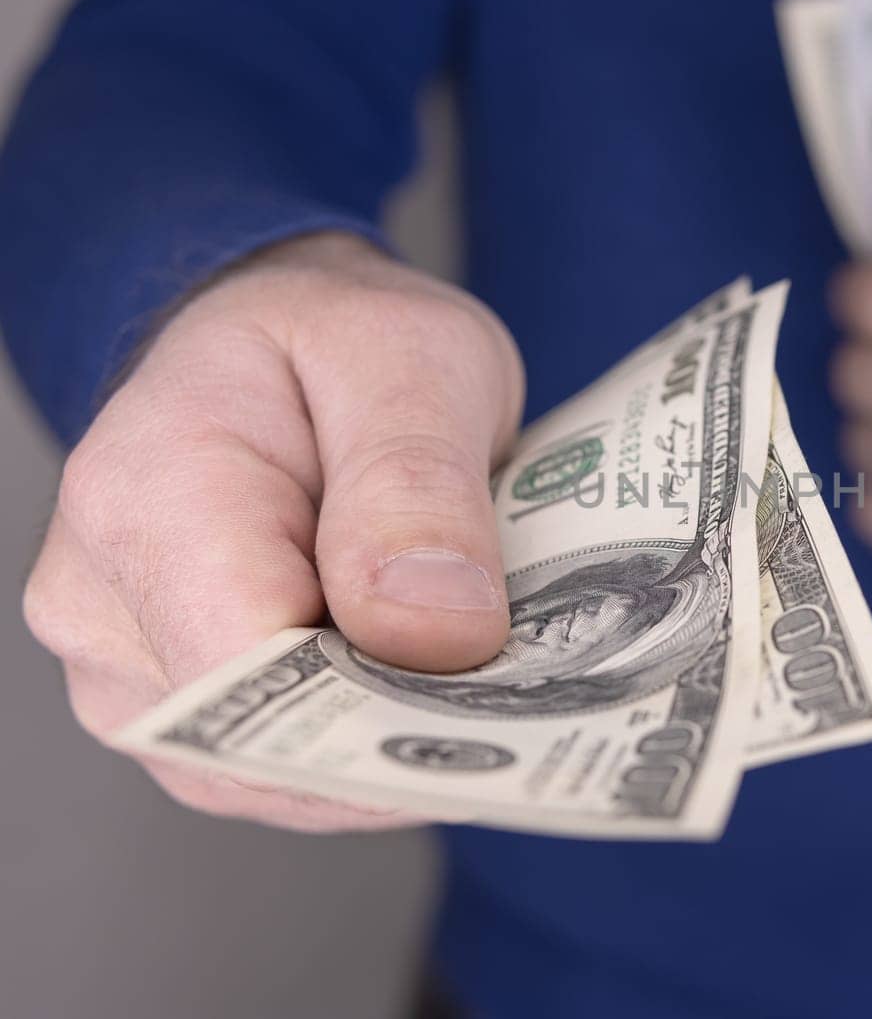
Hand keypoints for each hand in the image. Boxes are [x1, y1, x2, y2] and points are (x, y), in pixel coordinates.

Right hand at [23, 232, 524, 830]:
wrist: (284, 340)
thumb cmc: (335, 339)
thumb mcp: (410, 360)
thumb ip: (415, 486)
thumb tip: (431, 634)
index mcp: (146, 497)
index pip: (249, 673)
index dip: (383, 708)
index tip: (499, 696)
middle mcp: (102, 601)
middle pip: (260, 749)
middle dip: (402, 736)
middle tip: (522, 686)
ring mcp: (129, 666)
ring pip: (275, 780)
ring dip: (391, 744)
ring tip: (479, 669)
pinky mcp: (174, 703)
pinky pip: (279, 770)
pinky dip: (368, 742)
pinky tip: (435, 689)